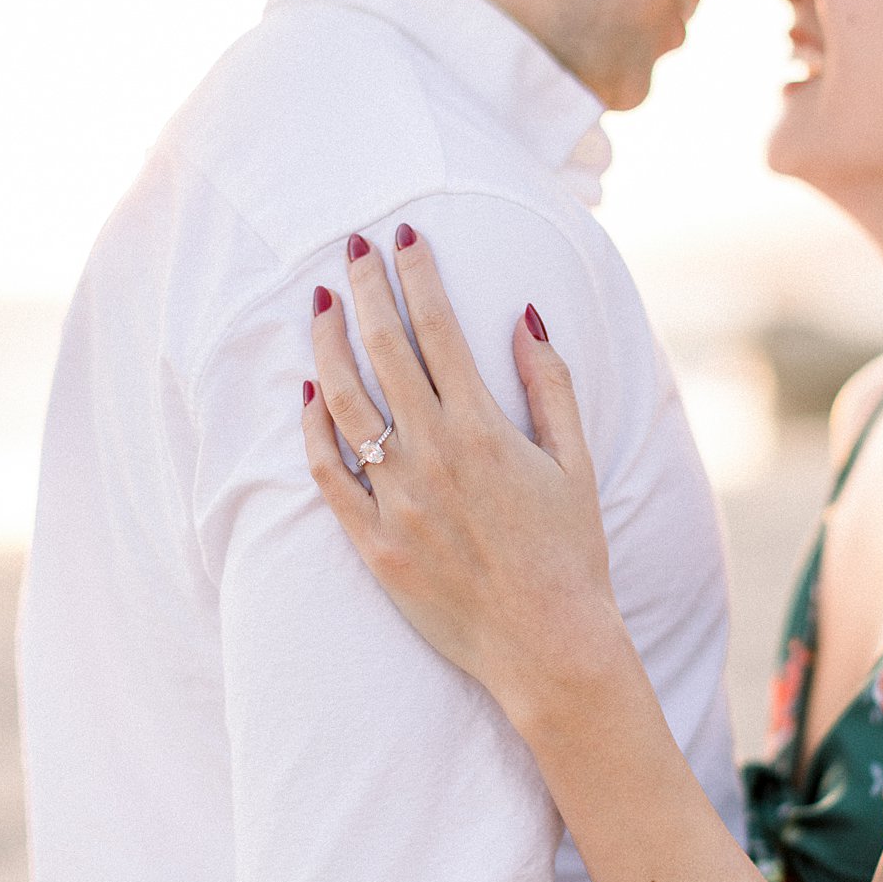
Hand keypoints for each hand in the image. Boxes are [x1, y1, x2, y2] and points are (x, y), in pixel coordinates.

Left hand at [302, 229, 625, 721]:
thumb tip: (525, 315)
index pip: (439, 329)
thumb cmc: (571, 553)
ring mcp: (397, 500)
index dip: (417, 274)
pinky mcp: (374, 544)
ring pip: (343, 404)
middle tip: (352, 247)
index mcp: (485, 430)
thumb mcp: (576, 462)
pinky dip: (311, 428)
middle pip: (383, 351)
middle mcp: (433, 456)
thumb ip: (551, 385)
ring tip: (320, 304)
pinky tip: (306, 392)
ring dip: (327, 344)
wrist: (548, 645)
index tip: (404, 236)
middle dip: (366, 289)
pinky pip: (327, 474)